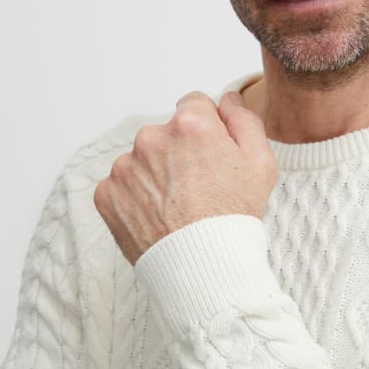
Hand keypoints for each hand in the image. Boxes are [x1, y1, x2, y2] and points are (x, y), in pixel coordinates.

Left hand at [94, 91, 276, 264]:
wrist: (202, 268)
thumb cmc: (234, 218)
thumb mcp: (261, 163)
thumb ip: (244, 120)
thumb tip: (227, 100)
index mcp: (190, 124)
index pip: (194, 104)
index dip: (208, 130)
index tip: (212, 155)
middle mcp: (151, 138)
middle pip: (166, 133)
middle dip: (179, 152)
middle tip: (198, 187)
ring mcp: (124, 167)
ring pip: (142, 160)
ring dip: (156, 175)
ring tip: (177, 207)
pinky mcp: (106, 194)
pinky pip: (122, 186)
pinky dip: (136, 198)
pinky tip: (158, 216)